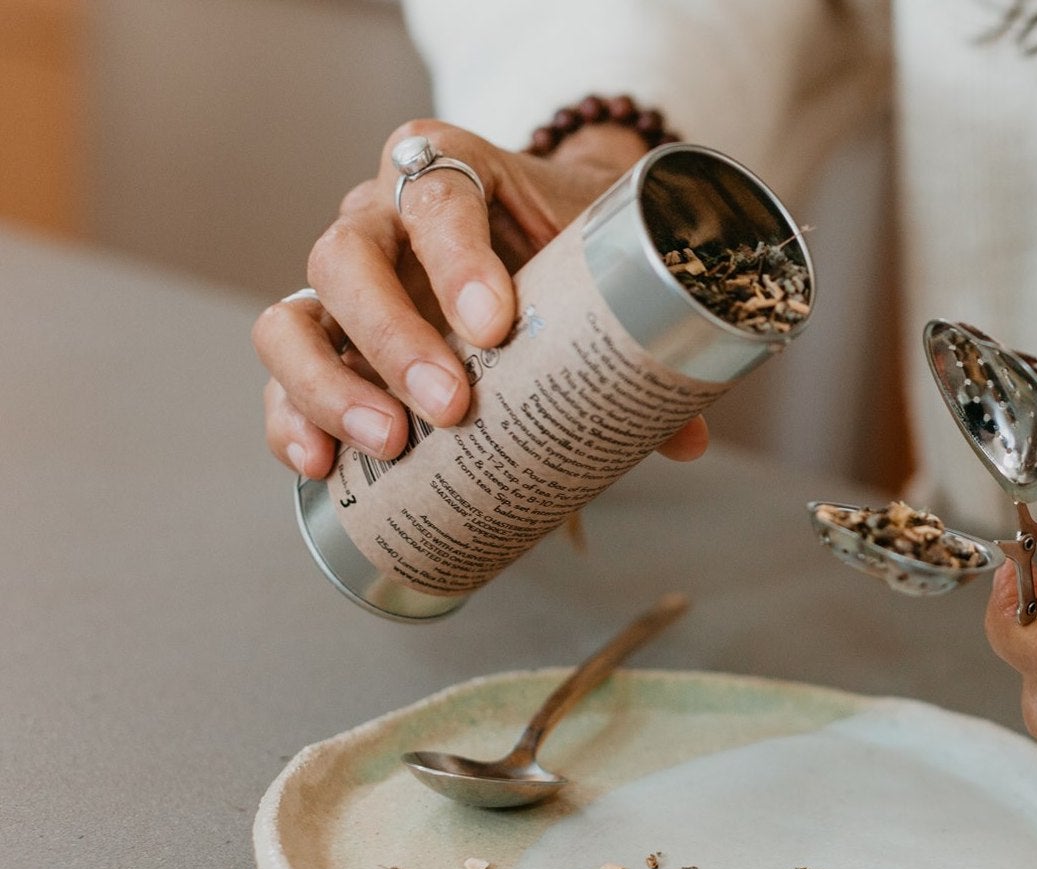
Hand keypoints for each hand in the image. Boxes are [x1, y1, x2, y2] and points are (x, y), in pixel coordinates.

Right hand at [253, 119, 709, 477]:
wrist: (540, 232)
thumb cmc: (571, 239)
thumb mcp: (605, 259)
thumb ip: (643, 334)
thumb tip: (683, 441)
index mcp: (451, 167)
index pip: (438, 196)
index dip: (457, 261)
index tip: (494, 325)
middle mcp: (378, 213)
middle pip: (347, 257)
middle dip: (395, 340)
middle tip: (452, 407)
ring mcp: (342, 278)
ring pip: (292, 316)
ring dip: (328, 384)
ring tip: (388, 444)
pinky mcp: (324, 337)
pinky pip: (283, 373)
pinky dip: (290, 418)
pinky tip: (321, 464)